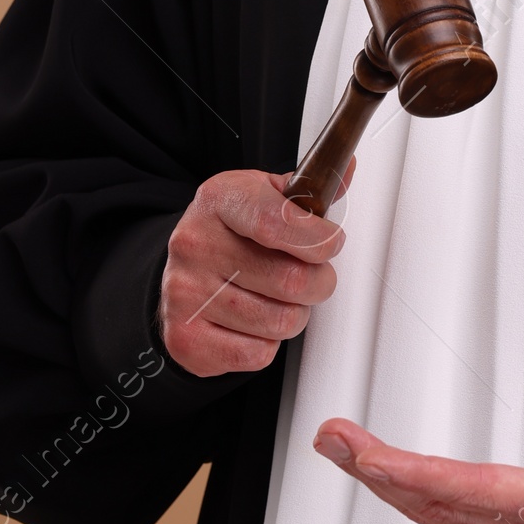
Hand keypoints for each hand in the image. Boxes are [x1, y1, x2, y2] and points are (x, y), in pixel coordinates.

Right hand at [159, 165, 349, 376]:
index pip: (276, 222)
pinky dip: (268, 342)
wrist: (178, 269)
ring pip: (280, 321)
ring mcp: (186, 294)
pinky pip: (258, 353)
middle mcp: (195, 246)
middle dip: (318, 282)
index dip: (317, 239)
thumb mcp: (262, 194)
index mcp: (218, 201)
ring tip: (279, 298)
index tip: (331, 243)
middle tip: (312, 276)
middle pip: (291, 280)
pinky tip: (254, 321)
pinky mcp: (187, 339)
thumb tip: (346, 169)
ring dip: (294, 314)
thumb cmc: (228, 231)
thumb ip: (306, 189)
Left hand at [311, 383, 523, 523]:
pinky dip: (405, 485)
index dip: (422, 477)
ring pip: (433, 509)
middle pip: (438, 504)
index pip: (478, 492)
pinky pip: (443, 507)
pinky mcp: (505, 518)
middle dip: (380, 473)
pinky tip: (380, 469)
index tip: (377, 460)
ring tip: (340, 445)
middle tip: (334, 439)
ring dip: (383, 479)